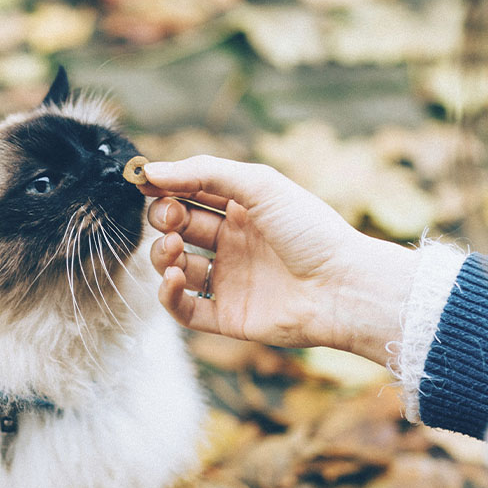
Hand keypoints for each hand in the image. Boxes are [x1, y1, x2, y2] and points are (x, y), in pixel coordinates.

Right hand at [141, 156, 418, 365]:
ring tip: (174, 249)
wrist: (343, 286)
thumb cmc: (310, 230)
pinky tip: (175, 277)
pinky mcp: (227, 316)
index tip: (145, 184)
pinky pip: (183, 308)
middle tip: (171, 218)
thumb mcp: (258, 185)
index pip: (190, 194)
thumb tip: (151, 171)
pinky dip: (168, 294)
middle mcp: (233, 244)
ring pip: (175, 266)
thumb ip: (203, 172)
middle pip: (178, 228)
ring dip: (162, 254)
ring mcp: (229, 281)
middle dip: (163, 219)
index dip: (166, 188)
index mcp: (243, 210)